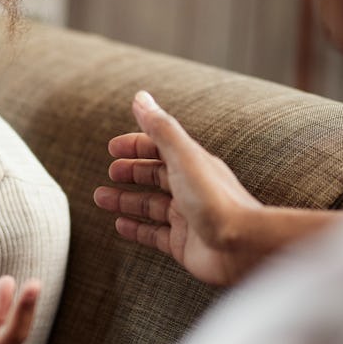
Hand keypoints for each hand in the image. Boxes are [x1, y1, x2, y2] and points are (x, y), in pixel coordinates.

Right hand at [93, 90, 267, 285]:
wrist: (241, 245)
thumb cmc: (215, 200)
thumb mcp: (183, 157)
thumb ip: (161, 128)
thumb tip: (140, 97)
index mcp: (192, 164)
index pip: (160, 148)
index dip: (136, 145)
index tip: (112, 148)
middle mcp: (190, 188)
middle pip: (155, 176)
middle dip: (131, 172)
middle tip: (109, 173)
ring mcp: (186, 216)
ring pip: (150, 205)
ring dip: (125, 200)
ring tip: (101, 198)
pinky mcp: (183, 243)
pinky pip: (154, 234)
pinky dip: (136, 229)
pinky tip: (120, 225)